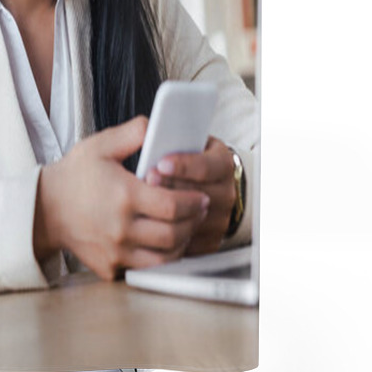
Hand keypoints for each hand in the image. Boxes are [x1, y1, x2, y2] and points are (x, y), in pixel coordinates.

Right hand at [33, 115, 210, 280]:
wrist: (45, 208)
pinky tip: (162, 242)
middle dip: (193, 222)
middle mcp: (121, 228)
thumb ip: (132, 134)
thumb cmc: (74, 175)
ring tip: (184, 227)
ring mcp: (115, 251)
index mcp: (123, 196)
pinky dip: (159, 258)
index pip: (174, 205)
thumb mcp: (100, 145)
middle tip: (199, 211)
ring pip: (165, 258)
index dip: (193, 202)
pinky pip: (145, 268)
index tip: (200, 196)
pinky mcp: (110, 266)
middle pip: (175, 234)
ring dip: (181, 243)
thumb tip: (156, 125)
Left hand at [145, 136, 235, 255]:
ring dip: (168, 212)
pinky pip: (192, 241)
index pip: (209, 165)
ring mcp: (222, 218)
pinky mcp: (211, 240)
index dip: (184, 165)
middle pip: (202, 194)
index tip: (161, 163)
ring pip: (195, 220)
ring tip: (144, 202)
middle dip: (172, 187)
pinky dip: (171, 234)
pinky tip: (151, 223)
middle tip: (148, 181)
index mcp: (223, 163)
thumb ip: (168, 134)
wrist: (197, 184)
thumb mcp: (181, 139)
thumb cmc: (181, 159)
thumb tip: (147, 130)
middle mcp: (227, 191)